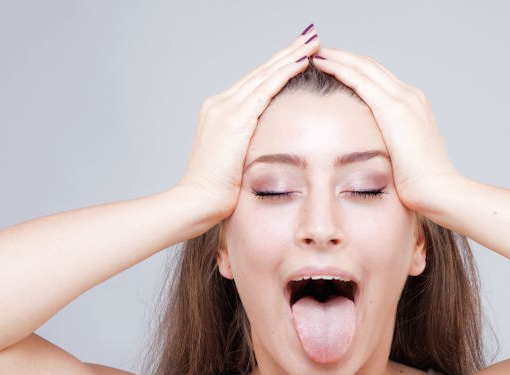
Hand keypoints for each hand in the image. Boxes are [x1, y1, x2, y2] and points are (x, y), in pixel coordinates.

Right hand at [176, 27, 320, 219]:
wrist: (196, 202)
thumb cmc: (216, 192)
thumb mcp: (234, 161)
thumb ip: (248, 147)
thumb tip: (268, 148)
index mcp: (219, 112)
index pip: (254, 83)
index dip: (277, 67)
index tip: (299, 54)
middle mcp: (220, 104)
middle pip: (261, 71)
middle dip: (288, 52)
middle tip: (311, 36)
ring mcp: (225, 109)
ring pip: (265, 74)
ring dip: (291, 55)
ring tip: (313, 41)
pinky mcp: (234, 120)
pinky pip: (265, 89)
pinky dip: (284, 73)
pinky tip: (302, 62)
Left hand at [311, 47, 458, 213]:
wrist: (438, 190)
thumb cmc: (421, 184)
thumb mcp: (405, 156)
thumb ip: (391, 144)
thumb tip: (374, 151)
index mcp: (414, 105)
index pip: (380, 76)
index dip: (355, 67)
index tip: (334, 64)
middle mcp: (410, 95)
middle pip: (370, 65)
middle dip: (344, 56)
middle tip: (319, 50)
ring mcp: (403, 99)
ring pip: (363, 66)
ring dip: (338, 56)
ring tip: (315, 51)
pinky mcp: (393, 109)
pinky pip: (360, 80)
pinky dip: (339, 68)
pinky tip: (321, 64)